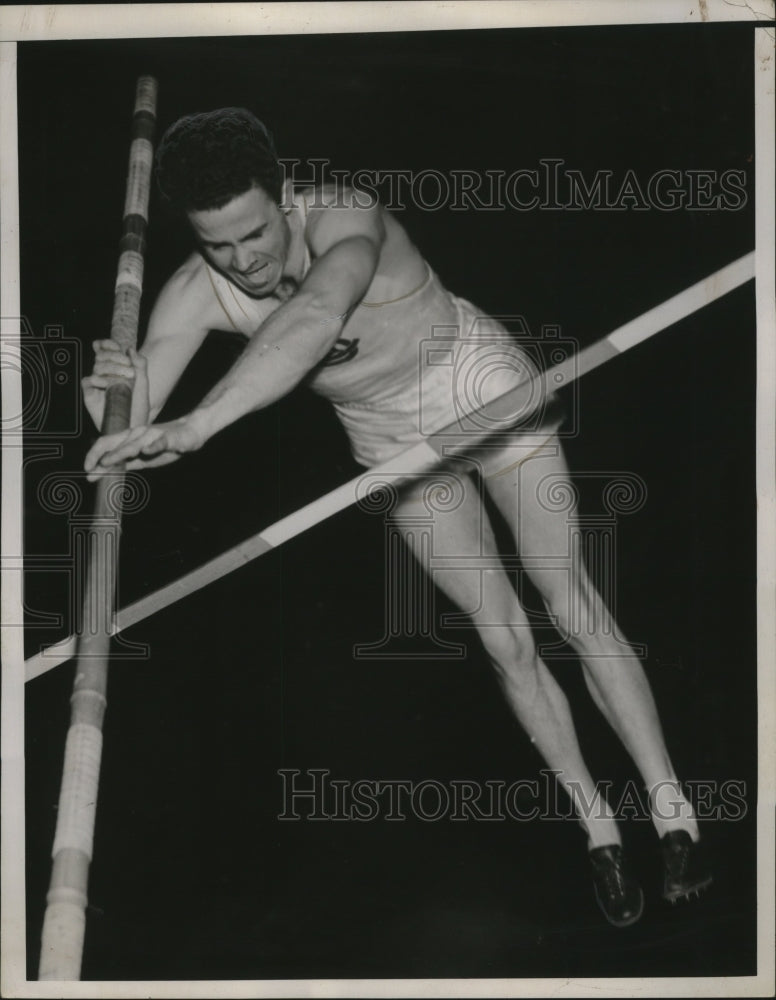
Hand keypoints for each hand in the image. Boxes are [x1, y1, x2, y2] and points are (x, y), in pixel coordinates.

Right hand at [82, 341, 149, 428]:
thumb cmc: (138, 406)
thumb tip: (130, 349)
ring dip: (112, 368)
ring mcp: (97, 384)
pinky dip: (96, 379)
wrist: (134, 424)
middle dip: (115, 357)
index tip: (117, 346)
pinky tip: (108, 383)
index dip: (108, 344)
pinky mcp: (90, 395)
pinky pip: (87, 381)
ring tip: (127, 377)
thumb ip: (140, 364)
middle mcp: (104, 374)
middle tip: (129, 368)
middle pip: (101, 356)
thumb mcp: (143, 383)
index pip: (105, 350)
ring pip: (97, 367)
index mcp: (115, 368)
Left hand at [84, 416, 203, 481]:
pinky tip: (147, 450)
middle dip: (99, 455)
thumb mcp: (142, 458)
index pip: (106, 444)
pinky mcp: (169, 439)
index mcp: (129, 438)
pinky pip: (160, 442)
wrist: (191, 433)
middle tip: (89, 470)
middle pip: (114, 442)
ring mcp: (152, 435)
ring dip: (119, 453)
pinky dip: (153, 446)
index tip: (86, 469)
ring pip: (133, 444)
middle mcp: (137, 434)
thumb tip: (103, 471)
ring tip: (107, 462)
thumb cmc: (165, 445)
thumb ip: (124, 463)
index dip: (93, 455)